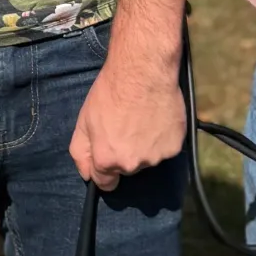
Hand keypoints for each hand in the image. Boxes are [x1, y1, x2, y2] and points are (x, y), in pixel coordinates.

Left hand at [71, 52, 185, 190]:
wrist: (143, 71)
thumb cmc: (110, 93)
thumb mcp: (83, 121)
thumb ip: (80, 153)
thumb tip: (87, 175)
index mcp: (107, 160)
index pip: (106, 184)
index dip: (105, 170)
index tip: (109, 154)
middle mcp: (132, 164)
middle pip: (128, 169)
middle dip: (125, 154)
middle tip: (126, 127)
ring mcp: (156, 157)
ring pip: (148, 159)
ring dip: (145, 146)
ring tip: (143, 120)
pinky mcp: (175, 146)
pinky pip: (166, 149)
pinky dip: (162, 138)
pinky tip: (157, 119)